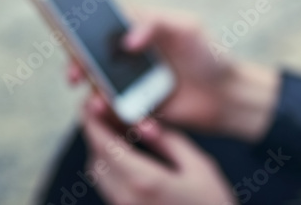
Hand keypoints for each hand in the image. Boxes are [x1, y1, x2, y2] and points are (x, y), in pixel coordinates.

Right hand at [67, 8, 278, 140]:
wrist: (226, 96)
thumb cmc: (208, 55)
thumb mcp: (186, 29)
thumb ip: (155, 24)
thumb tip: (126, 40)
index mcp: (135, 30)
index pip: (99, 26)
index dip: (78, 30)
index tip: (66, 36)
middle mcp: (126, 56)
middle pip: (90, 59)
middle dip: (78, 67)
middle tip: (76, 76)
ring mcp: (129, 84)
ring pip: (99, 90)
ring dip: (96, 98)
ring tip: (102, 105)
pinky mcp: (135, 109)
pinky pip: (116, 115)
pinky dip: (122, 120)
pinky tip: (143, 125)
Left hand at [81, 91, 237, 204]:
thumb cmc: (211, 204)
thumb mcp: (198, 166)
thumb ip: (168, 141)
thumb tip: (144, 123)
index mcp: (144, 180)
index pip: (105, 146)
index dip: (92, 122)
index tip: (89, 104)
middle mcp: (127, 198)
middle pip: (96, 159)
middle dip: (96, 133)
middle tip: (102, 112)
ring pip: (99, 175)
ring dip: (101, 150)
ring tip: (113, 129)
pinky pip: (109, 187)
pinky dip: (109, 166)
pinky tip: (124, 154)